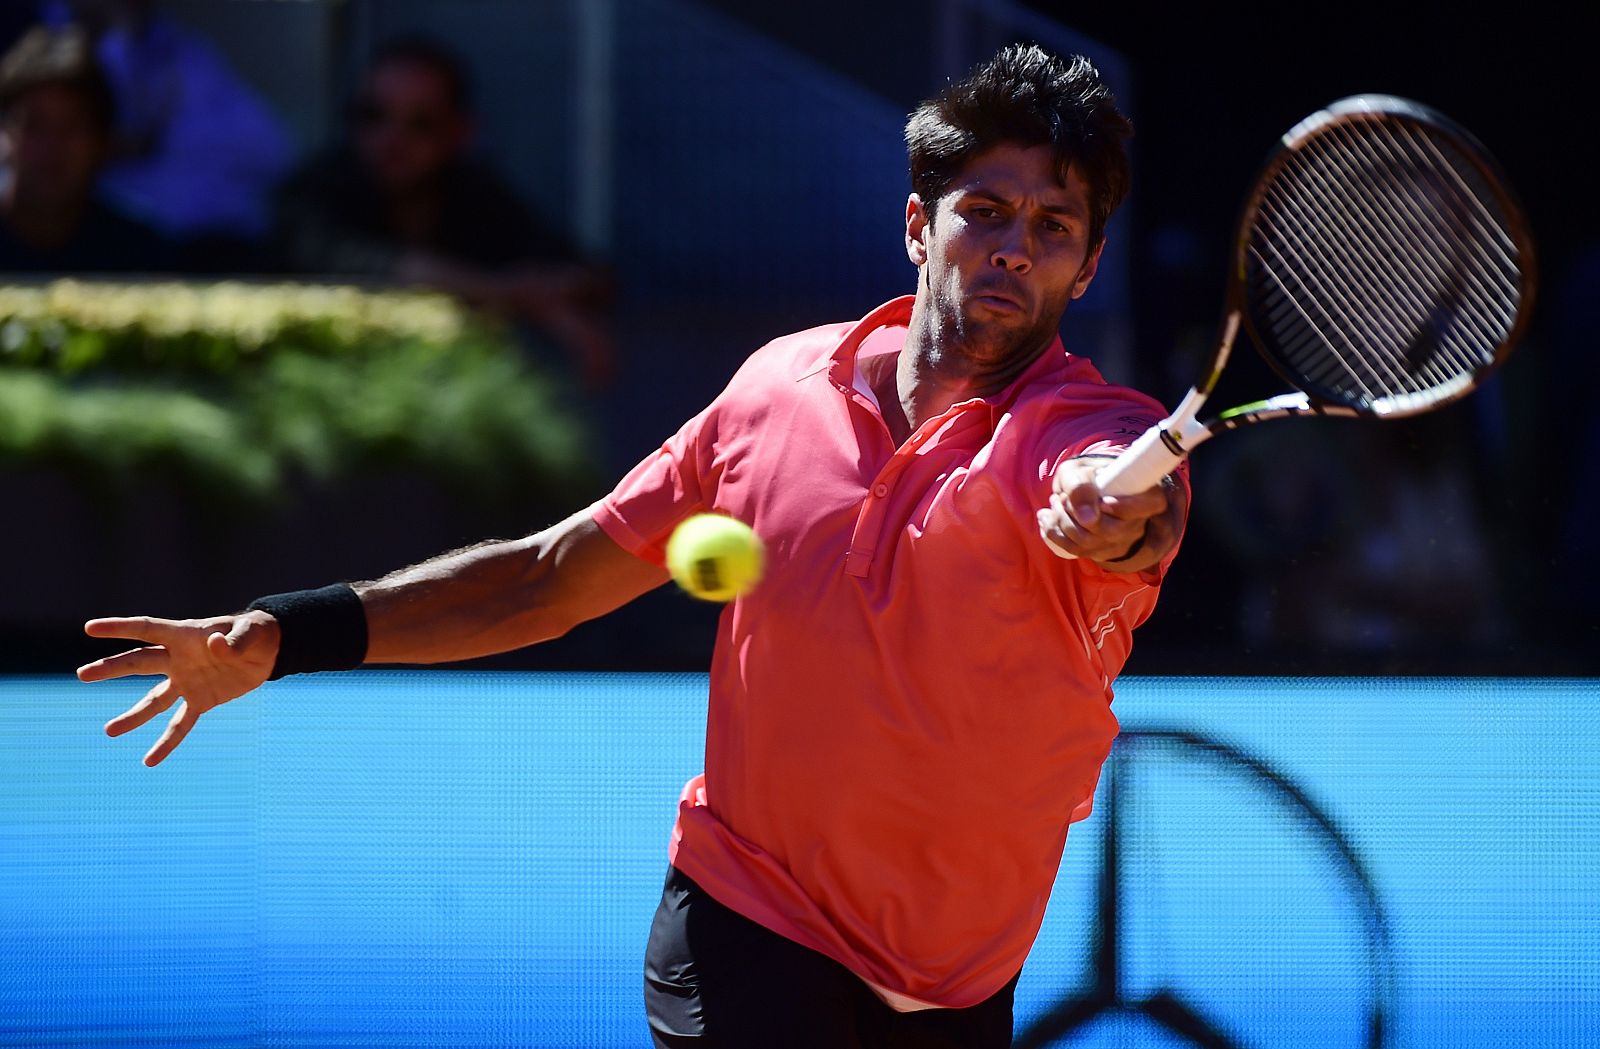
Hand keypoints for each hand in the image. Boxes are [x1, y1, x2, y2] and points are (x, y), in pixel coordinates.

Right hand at [77, 612, 280, 766]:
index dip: (120, 627)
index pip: (147, 629)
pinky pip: (180, 724)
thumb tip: (215, 646)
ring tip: (109, 731)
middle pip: (139, 663)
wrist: (269, 651)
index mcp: (185, 636)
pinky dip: (167, 742)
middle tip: (83, 674)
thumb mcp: (250, 632)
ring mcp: (186, 681)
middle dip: (111, 668)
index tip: (90, 629)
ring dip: (133, 716)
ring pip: (153, 700)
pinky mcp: (200, 701)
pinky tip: (150, 760)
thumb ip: (234, 641)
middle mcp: (178, 659)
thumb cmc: (256, 633)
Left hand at [1036, 457, 1175, 570]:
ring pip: (1090, 543)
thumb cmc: (1085, 475)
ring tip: (1054, 503)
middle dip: (1075, 514)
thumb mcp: (1078, 470)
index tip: (1103, 501)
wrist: (1082, 486)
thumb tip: (1088, 520)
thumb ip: (1080, 486)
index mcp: (1145, 494)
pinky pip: (1076, 551)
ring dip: (1062, 523)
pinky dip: (1055, 535)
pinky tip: (1046, 519)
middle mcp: (1138, 522)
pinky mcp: (1102, 551)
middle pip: (1109, 531)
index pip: (1150, 505)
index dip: (1126, 507)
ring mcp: (1122, 541)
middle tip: (1061, 497)